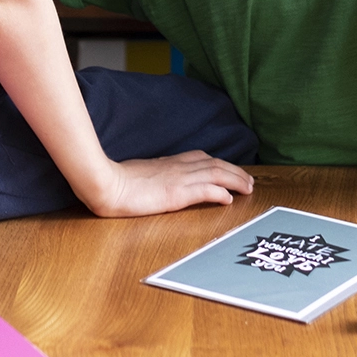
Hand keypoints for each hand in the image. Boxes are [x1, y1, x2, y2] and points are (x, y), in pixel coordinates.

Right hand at [84, 151, 253, 217]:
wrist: (106, 183)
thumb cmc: (116, 180)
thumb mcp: (139, 174)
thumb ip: (154, 175)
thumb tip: (160, 183)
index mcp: (168, 163)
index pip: (201, 157)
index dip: (219, 163)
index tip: (231, 170)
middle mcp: (177, 167)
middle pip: (214, 164)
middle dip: (235, 171)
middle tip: (249, 181)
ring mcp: (178, 179)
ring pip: (215, 173)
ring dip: (235, 179)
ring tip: (248, 188)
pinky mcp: (176, 193)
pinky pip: (204, 189)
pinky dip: (219, 192)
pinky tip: (228, 199)